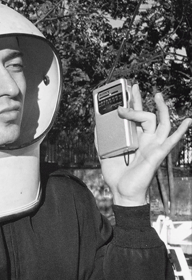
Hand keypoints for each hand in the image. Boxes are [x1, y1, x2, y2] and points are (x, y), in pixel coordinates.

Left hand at [100, 84, 191, 205]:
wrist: (122, 191)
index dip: (131, 103)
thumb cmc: (117, 175)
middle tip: (134, 87)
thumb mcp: (104, 154)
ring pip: (161, 123)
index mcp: (134, 138)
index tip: (124, 92)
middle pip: (146, 115)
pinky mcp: (157, 154)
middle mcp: (145, 140)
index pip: (134, 117)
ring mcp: (153, 146)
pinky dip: (181, 131)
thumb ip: (101, 140)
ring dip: (161, 109)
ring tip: (157, 95)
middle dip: (140, 101)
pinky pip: (171, 141)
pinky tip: (188, 121)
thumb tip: (97, 125)